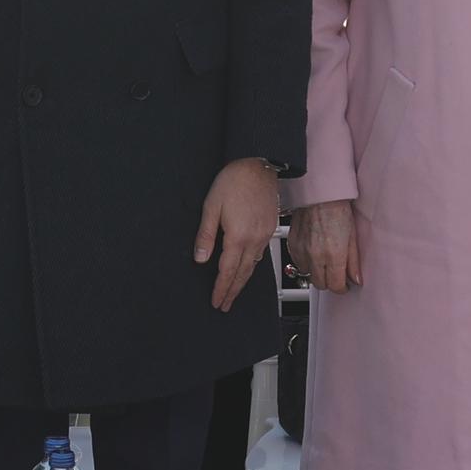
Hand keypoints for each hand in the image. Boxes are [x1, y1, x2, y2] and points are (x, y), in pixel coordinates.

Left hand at [198, 158, 282, 310]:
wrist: (258, 164)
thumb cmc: (234, 180)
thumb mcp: (211, 206)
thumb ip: (206, 235)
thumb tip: (200, 259)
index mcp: (238, 236)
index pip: (228, 271)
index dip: (221, 288)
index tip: (216, 301)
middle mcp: (254, 239)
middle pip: (243, 273)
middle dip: (232, 291)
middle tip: (224, 305)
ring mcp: (264, 234)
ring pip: (253, 266)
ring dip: (242, 281)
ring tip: (234, 292)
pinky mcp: (270, 228)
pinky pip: (260, 254)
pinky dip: (252, 266)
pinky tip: (247, 268)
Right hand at [288, 198, 358, 293]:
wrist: (318, 193)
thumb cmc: (336, 208)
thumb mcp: (352, 236)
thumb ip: (354, 262)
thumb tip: (356, 279)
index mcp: (333, 255)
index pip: (336, 286)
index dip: (342, 288)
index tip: (345, 284)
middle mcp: (315, 256)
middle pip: (321, 285)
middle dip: (329, 282)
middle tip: (336, 274)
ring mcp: (301, 251)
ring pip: (308, 275)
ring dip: (316, 273)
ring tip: (324, 262)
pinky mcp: (292, 244)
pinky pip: (297, 263)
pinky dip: (305, 263)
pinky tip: (313, 254)